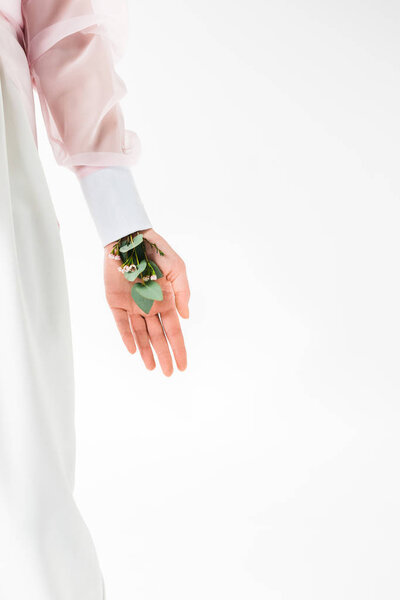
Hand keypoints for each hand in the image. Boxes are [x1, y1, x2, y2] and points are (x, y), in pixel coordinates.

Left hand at [104, 228, 189, 375]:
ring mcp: (133, 307)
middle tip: (170, 373)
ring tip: (152, 368)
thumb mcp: (178, 269)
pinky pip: (121, 324)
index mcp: (166, 301)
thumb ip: (183, 293)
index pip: (174, 331)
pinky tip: (133, 351)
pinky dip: (127, 337)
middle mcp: (150, 307)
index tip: (183, 365)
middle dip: (164, 356)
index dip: (179, 348)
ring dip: (146, 351)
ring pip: (140, 335)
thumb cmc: (158, 251)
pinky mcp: (115, 303)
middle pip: (158, 337)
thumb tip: (185, 317)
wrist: (131, 238)